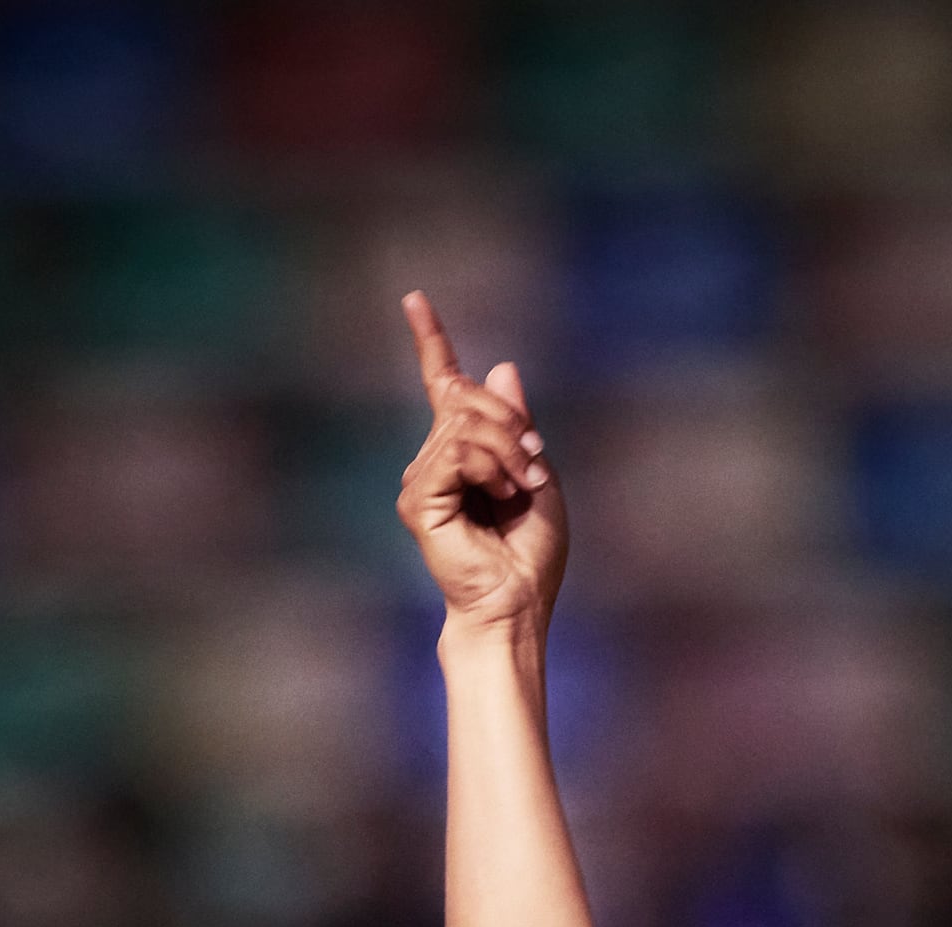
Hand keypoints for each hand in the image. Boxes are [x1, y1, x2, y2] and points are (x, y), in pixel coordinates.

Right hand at [397, 291, 565, 635]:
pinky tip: (502, 493)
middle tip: (536, 464)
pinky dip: (491, 465)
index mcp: (461, 452)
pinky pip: (456, 451)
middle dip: (510, 421)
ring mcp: (421, 479)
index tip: (414, 299)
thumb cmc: (530, 554)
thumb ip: (517, 424)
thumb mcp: (536, 473)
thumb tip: (500, 366)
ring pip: (465, 423)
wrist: (517, 602)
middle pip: (465, 397)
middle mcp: (433, 460)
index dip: (430, 340)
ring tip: (523, 486)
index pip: (441, 385)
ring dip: (508, 449)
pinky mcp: (418, 499)